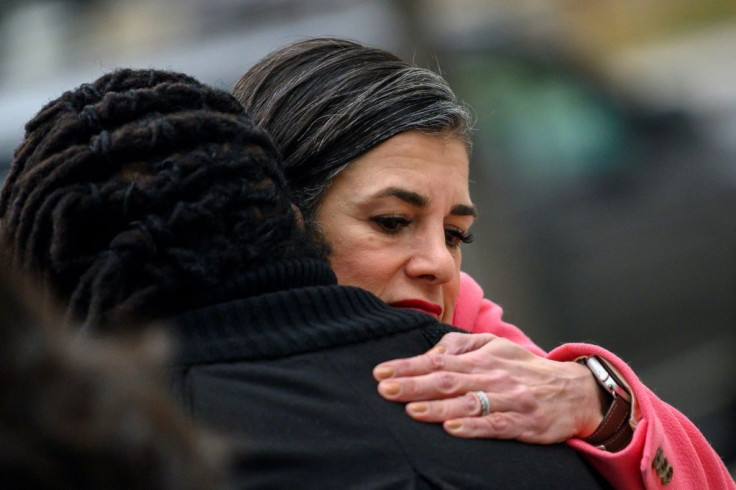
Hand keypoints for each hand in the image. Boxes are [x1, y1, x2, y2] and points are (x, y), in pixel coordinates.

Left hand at [373, 333, 603, 443]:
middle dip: (413, 385)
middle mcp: (492, 376)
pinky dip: (474, 427)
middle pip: (447, 380)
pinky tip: (453, 429)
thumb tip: (429, 352)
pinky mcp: (524, 423)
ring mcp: (509, 399)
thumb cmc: (523, 369)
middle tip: (385, 390)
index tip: (381, 372)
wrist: (573, 390)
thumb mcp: (494, 346)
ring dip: (438, 407)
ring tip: (411, 409)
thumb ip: (460, 345)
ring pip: (468, 403)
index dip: (408, 366)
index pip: (438, 360)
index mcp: (482, 357)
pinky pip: (496, 425)